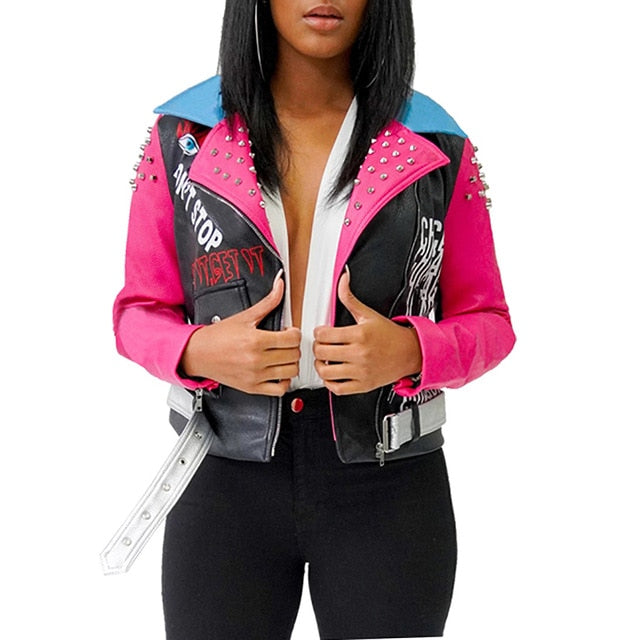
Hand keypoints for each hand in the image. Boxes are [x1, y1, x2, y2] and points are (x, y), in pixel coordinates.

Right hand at [180, 276, 300, 395]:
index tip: (288, 332)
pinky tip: (278, 371)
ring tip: (283, 356)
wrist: (198, 354)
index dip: (294, 333)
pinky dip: (284, 381)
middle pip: (294, 355)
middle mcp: (256, 360)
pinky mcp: (252, 388)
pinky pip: (280, 390)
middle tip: (285, 343)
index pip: (292, 338)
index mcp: (256, 340)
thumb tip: (279, 285)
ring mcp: (255, 376)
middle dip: (293, 346)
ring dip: (291, 363)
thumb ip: (267, 302)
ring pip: (291, 372)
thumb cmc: (218, 337)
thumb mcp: (244, 316)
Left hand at [313, 270, 422, 394]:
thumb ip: (350, 299)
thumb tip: (343, 280)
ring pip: (326, 371)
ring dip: (320, 365)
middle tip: (321, 345)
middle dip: (317, 347)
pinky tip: (332, 373)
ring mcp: (361, 371)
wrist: (410, 353)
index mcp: (360, 335)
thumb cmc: (390, 335)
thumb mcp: (369, 315)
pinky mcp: (363, 385)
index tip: (321, 332)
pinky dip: (329, 382)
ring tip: (324, 359)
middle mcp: (360, 354)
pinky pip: (337, 388)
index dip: (318, 332)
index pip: (324, 335)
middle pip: (322, 352)